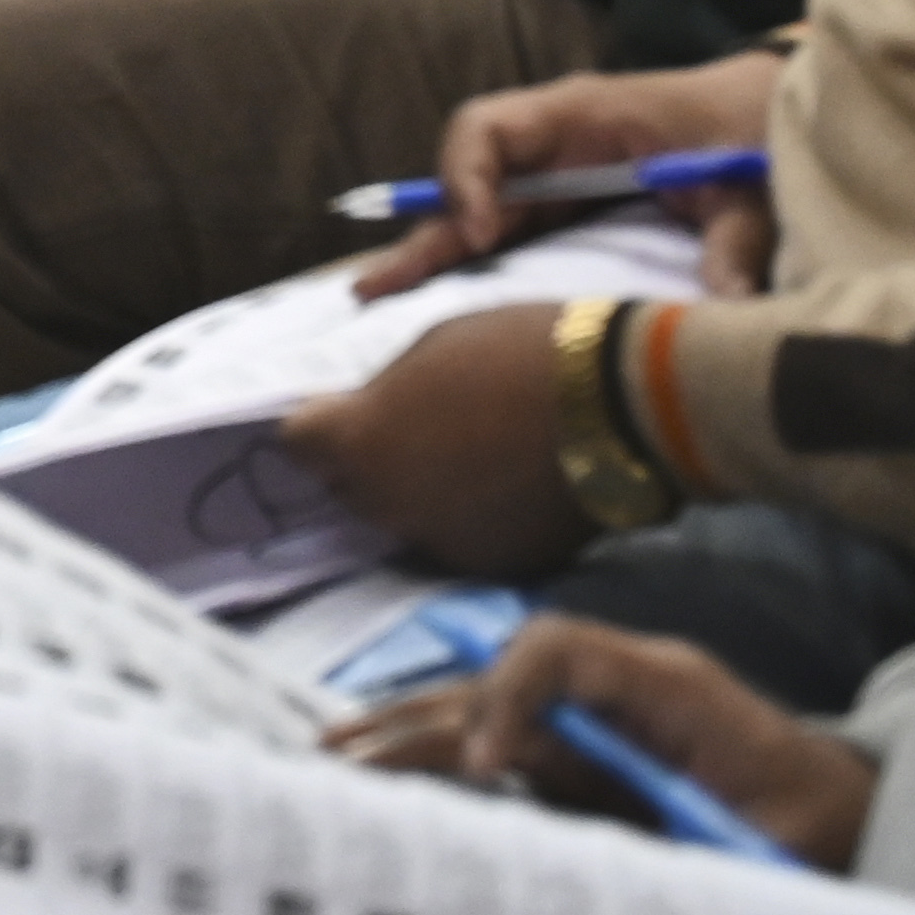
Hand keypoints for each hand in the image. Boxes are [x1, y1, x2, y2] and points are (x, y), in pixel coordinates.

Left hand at [279, 301, 587, 579]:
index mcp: (357, 443)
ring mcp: (438, 541)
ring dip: (415, 491)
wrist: (616, 406)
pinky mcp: (491, 565)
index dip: (319, 424)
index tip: (343, 411)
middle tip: (409, 427)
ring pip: (402, 516)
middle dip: (364, 458)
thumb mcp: (429, 349)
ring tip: (465, 454)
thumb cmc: (514, 352)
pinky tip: (504, 486)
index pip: (298, 443)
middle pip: (347, 484)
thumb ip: (386, 396)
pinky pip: (457, 538)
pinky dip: (468, 517)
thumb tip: (372, 416)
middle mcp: (385, 504)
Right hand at [320, 613, 884, 870]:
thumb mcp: (770, 837)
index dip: (509, 696)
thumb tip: (599, 860)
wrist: (848, 810)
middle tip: (355, 763)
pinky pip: (501, 736)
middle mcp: (618, 683)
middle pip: (501, 674)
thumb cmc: (816, 822)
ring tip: (339, 754)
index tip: (485, 764)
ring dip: (413, 726)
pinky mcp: (586, 746)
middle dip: (425, 716)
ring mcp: (596, 710)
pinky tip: (386, 761)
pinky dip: (442, 745)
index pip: (559, 652)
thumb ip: (689, 837)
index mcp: (666, 683)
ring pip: (487, 701)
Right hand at [350, 54, 787, 297]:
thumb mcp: (752, 191)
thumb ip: (736, 244)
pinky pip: (508, 228)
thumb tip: (726, 309)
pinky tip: (440, 300)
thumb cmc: (752, 135)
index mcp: (583, 117)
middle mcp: (555, 144)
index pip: (490, 128)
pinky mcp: (569, 205)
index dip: (470, 178)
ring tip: (380, 300)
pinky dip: (472, 261)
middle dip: (424, 230)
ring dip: (435, 251)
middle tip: (374, 288)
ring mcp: (558, 175)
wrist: (766, 117)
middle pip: (467, 178)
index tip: (482, 236)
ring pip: (479, 208)